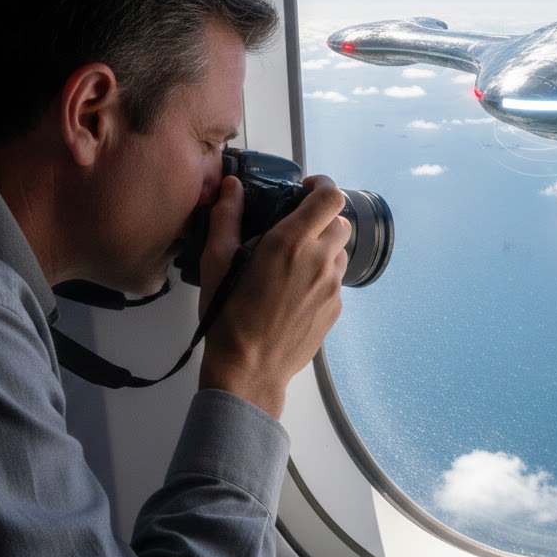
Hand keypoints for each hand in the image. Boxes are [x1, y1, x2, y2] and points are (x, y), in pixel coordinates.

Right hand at [197, 174, 350, 417]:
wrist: (250, 370)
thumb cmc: (228, 315)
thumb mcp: (216, 262)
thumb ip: (226, 217)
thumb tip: (232, 186)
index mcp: (291, 243)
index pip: (330, 197)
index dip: (322, 186)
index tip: (305, 190)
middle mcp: (320, 260)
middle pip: (340, 222)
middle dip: (321, 219)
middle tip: (295, 230)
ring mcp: (332, 286)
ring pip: (340, 252)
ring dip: (323, 249)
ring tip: (293, 264)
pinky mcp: (336, 308)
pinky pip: (336, 280)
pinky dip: (321, 277)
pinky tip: (294, 292)